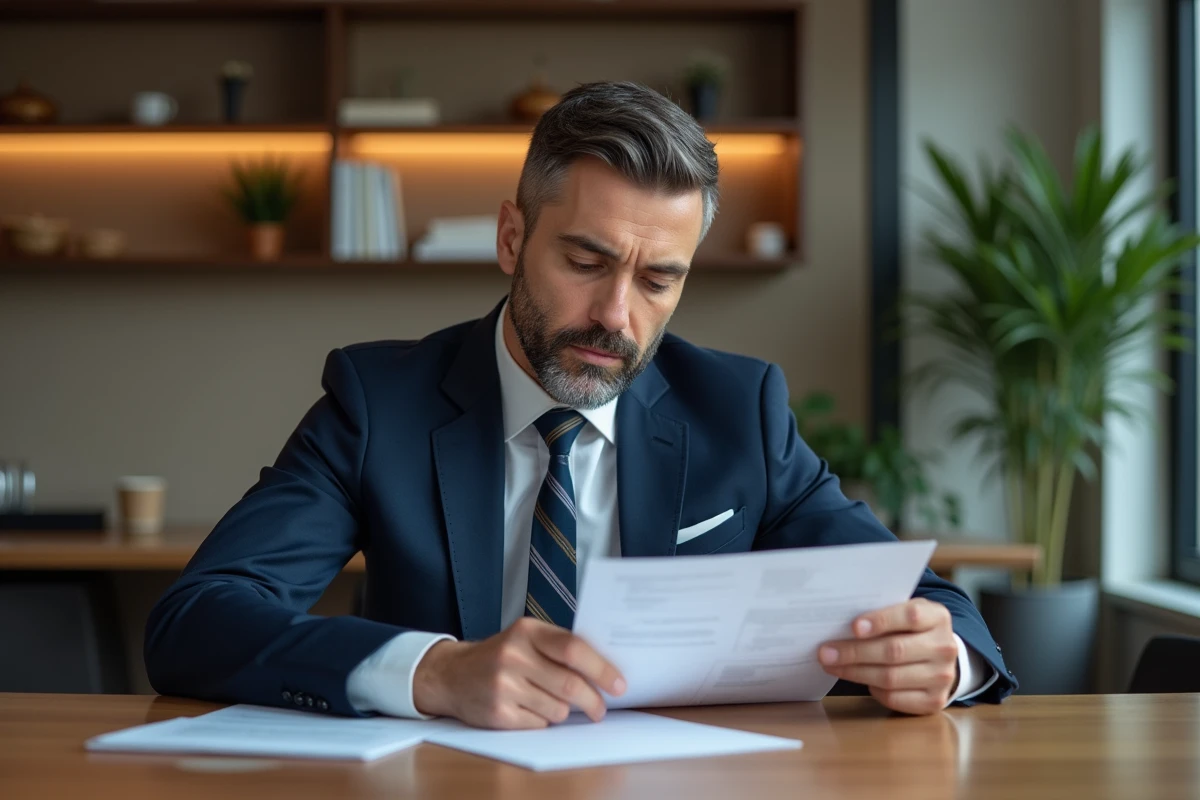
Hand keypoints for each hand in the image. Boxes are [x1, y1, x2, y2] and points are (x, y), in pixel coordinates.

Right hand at [412, 617, 625, 728]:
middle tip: (600, 708)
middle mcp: (513, 655)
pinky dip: (542, 720)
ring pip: (557, 709)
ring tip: (549, 700)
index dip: (601, 669)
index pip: (573, 649)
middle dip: (593, 701)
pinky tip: (529, 708)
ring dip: (563, 710)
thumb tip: (603, 669)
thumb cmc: (500, 655)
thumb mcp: (525, 638)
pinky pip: (539, 724)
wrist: (451, 675)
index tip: (619, 684)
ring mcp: (504, 686)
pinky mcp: (498, 713)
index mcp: (526, 631)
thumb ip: (559, 646)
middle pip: (570, 684)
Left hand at [818, 598, 958, 714]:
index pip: (910, 616)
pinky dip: (872, 689)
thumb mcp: (905, 612)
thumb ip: (882, 613)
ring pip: (890, 677)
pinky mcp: (934, 701)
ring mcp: (941, 677)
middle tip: (825, 652)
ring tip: (831, 665)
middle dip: (855, 652)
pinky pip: (894, 697)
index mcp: (937, 618)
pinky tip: (858, 678)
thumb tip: (839, 622)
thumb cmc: (912, 629)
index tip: (854, 627)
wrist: (940, 655)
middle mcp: (944, 647)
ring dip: (855, 672)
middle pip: (894, 650)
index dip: (880, 621)